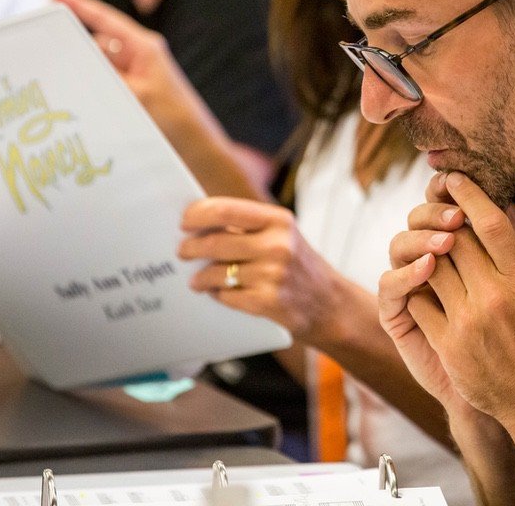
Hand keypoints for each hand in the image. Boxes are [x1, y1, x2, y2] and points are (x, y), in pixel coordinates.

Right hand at [51, 0, 264, 197]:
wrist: (198, 151)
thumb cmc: (177, 121)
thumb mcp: (137, 97)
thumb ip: (106, 78)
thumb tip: (76, 63)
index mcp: (144, 48)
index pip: (104, 19)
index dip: (78, 3)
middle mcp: (138, 58)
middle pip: (96, 42)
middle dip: (71, 43)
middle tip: (40, 42)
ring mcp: (134, 77)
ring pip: (96, 66)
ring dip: (79, 71)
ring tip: (53, 78)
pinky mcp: (132, 96)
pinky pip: (102, 84)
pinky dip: (88, 88)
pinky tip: (70, 99)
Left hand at [179, 197, 345, 342]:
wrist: (331, 304)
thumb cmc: (299, 265)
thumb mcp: (283, 236)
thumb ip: (249, 227)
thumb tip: (200, 223)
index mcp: (279, 221)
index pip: (226, 210)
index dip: (198, 214)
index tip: (184, 221)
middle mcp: (278, 245)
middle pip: (215, 243)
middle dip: (191, 248)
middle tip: (182, 251)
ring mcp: (273, 275)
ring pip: (216, 273)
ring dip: (200, 277)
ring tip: (197, 279)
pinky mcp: (268, 302)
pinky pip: (226, 296)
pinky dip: (217, 294)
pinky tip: (217, 292)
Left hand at [383, 171, 514, 455]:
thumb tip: (504, 205)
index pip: (491, 222)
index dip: (468, 194)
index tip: (454, 179)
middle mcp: (497, 295)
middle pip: (456, 239)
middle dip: (444, 221)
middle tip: (441, 212)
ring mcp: (469, 321)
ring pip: (432, 266)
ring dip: (428, 253)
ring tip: (432, 248)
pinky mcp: (448, 344)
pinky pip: (419, 301)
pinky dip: (417, 288)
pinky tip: (424, 284)